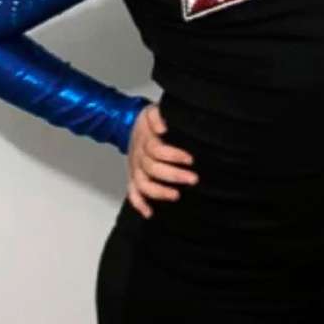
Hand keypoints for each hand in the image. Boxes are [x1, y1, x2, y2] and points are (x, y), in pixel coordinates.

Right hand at [126, 103, 197, 217]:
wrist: (131, 125)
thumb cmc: (149, 122)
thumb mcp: (152, 111)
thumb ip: (157, 115)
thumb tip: (162, 127)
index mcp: (145, 140)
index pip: (157, 150)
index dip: (173, 155)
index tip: (190, 159)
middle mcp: (139, 156)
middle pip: (152, 168)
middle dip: (173, 175)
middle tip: (192, 179)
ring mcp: (135, 168)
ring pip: (143, 184)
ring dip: (159, 192)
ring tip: (176, 196)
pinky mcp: (133, 177)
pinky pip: (132, 193)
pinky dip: (139, 204)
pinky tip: (150, 213)